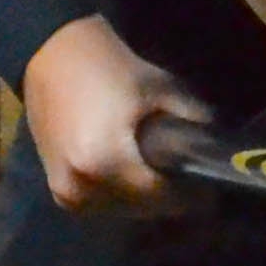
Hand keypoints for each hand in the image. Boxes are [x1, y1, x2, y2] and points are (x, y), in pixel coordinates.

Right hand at [21, 16, 210, 212]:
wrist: (51, 54)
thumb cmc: (107, 67)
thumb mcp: (159, 88)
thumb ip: (191, 119)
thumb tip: (213, 145)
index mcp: (106, 163)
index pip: (161, 197)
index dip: (190, 196)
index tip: (209, 190)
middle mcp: (82, 187)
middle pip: (141, 209)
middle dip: (168, 199)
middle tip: (187, 182)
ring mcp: (65, 191)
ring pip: (119, 210)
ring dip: (143, 200)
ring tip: (160, 178)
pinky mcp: (56, 188)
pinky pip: (97, 204)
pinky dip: (118, 196)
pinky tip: (132, 176)